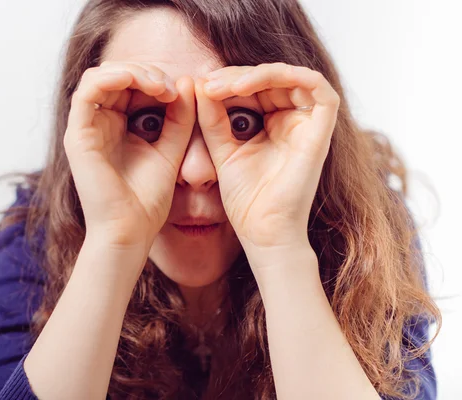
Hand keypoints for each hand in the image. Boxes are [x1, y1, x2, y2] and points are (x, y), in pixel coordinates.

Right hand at [64, 62, 195, 248]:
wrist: (130, 232)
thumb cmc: (147, 200)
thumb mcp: (172, 150)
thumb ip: (180, 119)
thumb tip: (189, 81)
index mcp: (118, 126)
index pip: (131, 85)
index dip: (155, 78)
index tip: (183, 91)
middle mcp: (98, 123)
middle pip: (115, 75)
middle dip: (146, 72)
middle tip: (171, 88)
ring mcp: (85, 128)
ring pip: (101, 76)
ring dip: (132, 72)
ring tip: (159, 86)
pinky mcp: (78, 136)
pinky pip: (87, 91)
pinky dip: (112, 78)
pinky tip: (141, 83)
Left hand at [194, 62, 339, 248]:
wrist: (262, 231)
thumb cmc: (245, 198)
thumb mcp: (221, 149)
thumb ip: (212, 117)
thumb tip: (199, 82)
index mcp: (273, 124)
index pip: (254, 87)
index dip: (228, 80)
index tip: (200, 86)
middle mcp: (294, 121)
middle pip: (271, 78)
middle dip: (238, 75)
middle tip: (209, 83)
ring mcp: (309, 124)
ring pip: (290, 76)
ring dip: (257, 73)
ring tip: (227, 85)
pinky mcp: (322, 129)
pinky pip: (318, 86)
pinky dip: (287, 75)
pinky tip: (248, 84)